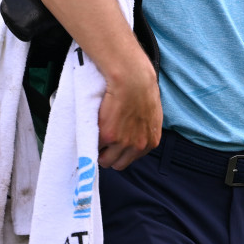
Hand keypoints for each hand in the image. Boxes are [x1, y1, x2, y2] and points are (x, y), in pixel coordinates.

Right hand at [97, 47, 161, 169]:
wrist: (133, 79)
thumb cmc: (142, 90)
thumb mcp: (151, 115)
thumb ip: (144, 131)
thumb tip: (135, 136)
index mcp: (151, 142)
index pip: (132, 159)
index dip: (121, 152)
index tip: (115, 145)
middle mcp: (138, 146)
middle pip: (118, 164)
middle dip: (110, 155)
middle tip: (104, 141)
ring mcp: (122, 143)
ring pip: (104, 160)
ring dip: (99, 150)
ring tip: (98, 134)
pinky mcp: (107, 136)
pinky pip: (94, 146)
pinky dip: (92, 139)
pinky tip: (95, 125)